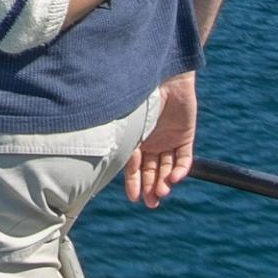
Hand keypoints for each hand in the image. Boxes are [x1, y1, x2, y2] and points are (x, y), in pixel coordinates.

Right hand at [124, 72, 195, 206]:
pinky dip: (180, 170)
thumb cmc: (137, 95)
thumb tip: (91, 163)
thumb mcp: (125, 121)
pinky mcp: (185, 134)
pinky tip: (175, 178)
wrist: (163, 74)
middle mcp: (151, 140)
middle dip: (151, 188)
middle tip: (151, 203)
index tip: (135, 198)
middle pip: (152, 170)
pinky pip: (184, 157)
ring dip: (165, 181)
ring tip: (162, 193)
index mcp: (134, 138)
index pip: (134, 166)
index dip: (134, 183)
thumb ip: (117, 140)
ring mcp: (169, 138)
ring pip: (167, 167)